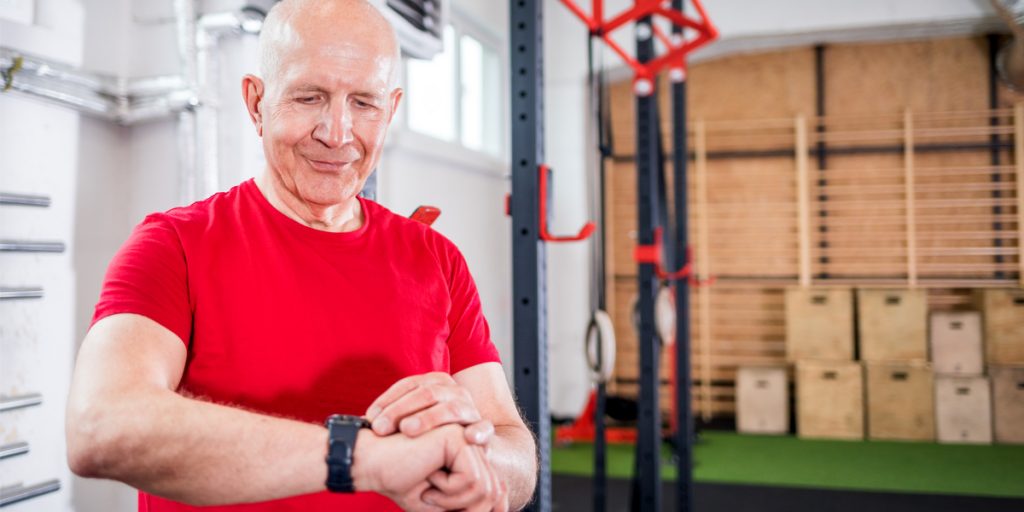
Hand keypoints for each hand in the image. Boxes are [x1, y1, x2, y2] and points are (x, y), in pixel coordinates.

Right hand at [353, 425, 505, 511]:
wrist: (371, 465)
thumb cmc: (400, 481)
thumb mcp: (441, 502)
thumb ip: (469, 505)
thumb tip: (502, 509)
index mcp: (468, 455)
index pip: (495, 489)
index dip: (490, 507)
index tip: (466, 507)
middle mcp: (471, 443)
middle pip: (493, 492)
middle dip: (464, 508)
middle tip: (430, 499)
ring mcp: (466, 436)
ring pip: (485, 489)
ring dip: (452, 500)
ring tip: (428, 486)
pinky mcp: (459, 437)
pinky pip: (472, 480)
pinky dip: (449, 491)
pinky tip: (427, 473)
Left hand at [366, 372, 494, 445]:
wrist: (470, 443)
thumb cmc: (434, 432)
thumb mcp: (414, 416)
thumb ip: (393, 415)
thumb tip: (361, 422)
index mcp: (435, 383)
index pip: (408, 385)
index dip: (388, 400)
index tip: (370, 418)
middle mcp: (453, 391)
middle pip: (426, 393)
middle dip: (400, 410)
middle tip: (381, 428)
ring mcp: (469, 408)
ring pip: (450, 408)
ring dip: (428, 419)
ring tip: (408, 430)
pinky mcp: (483, 428)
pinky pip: (483, 428)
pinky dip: (478, 432)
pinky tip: (468, 438)